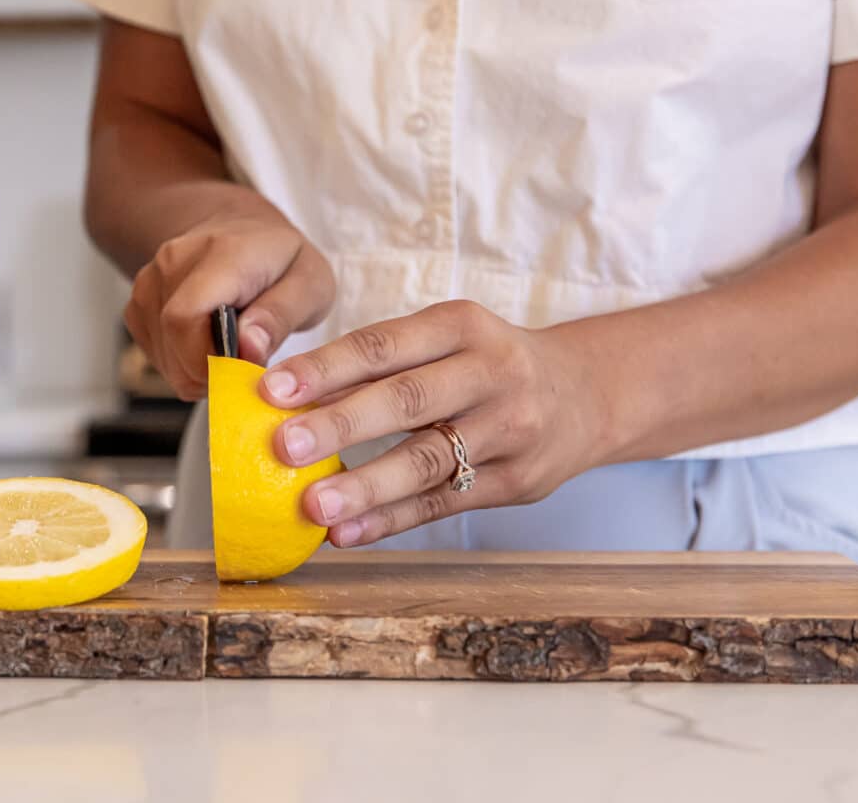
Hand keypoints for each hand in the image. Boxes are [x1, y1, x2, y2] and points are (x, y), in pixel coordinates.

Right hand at [125, 208, 334, 399]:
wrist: (245, 231)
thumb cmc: (281, 260)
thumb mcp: (310, 284)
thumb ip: (281, 316)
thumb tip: (248, 348)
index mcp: (221, 254)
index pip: (186, 316)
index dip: (210, 359)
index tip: (246, 369)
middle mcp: (175, 262)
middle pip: (172, 341)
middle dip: (212, 372)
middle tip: (245, 366)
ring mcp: (151, 281)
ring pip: (163, 356)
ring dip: (199, 372)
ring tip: (231, 352)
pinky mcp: (139, 303)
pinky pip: (155, 354)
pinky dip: (183, 366)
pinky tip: (208, 347)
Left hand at [258, 301, 603, 546]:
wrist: (585, 393)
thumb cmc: (487, 364)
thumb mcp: (446, 340)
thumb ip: (380, 364)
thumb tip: (287, 397)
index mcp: (460, 326)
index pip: (383, 346)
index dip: (325, 368)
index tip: (272, 390)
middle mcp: (489, 372)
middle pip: (406, 400)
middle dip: (340, 424)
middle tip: (283, 446)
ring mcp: (508, 429)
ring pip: (428, 460)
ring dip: (366, 486)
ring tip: (313, 504)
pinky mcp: (516, 481)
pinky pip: (443, 502)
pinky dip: (391, 520)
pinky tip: (346, 531)